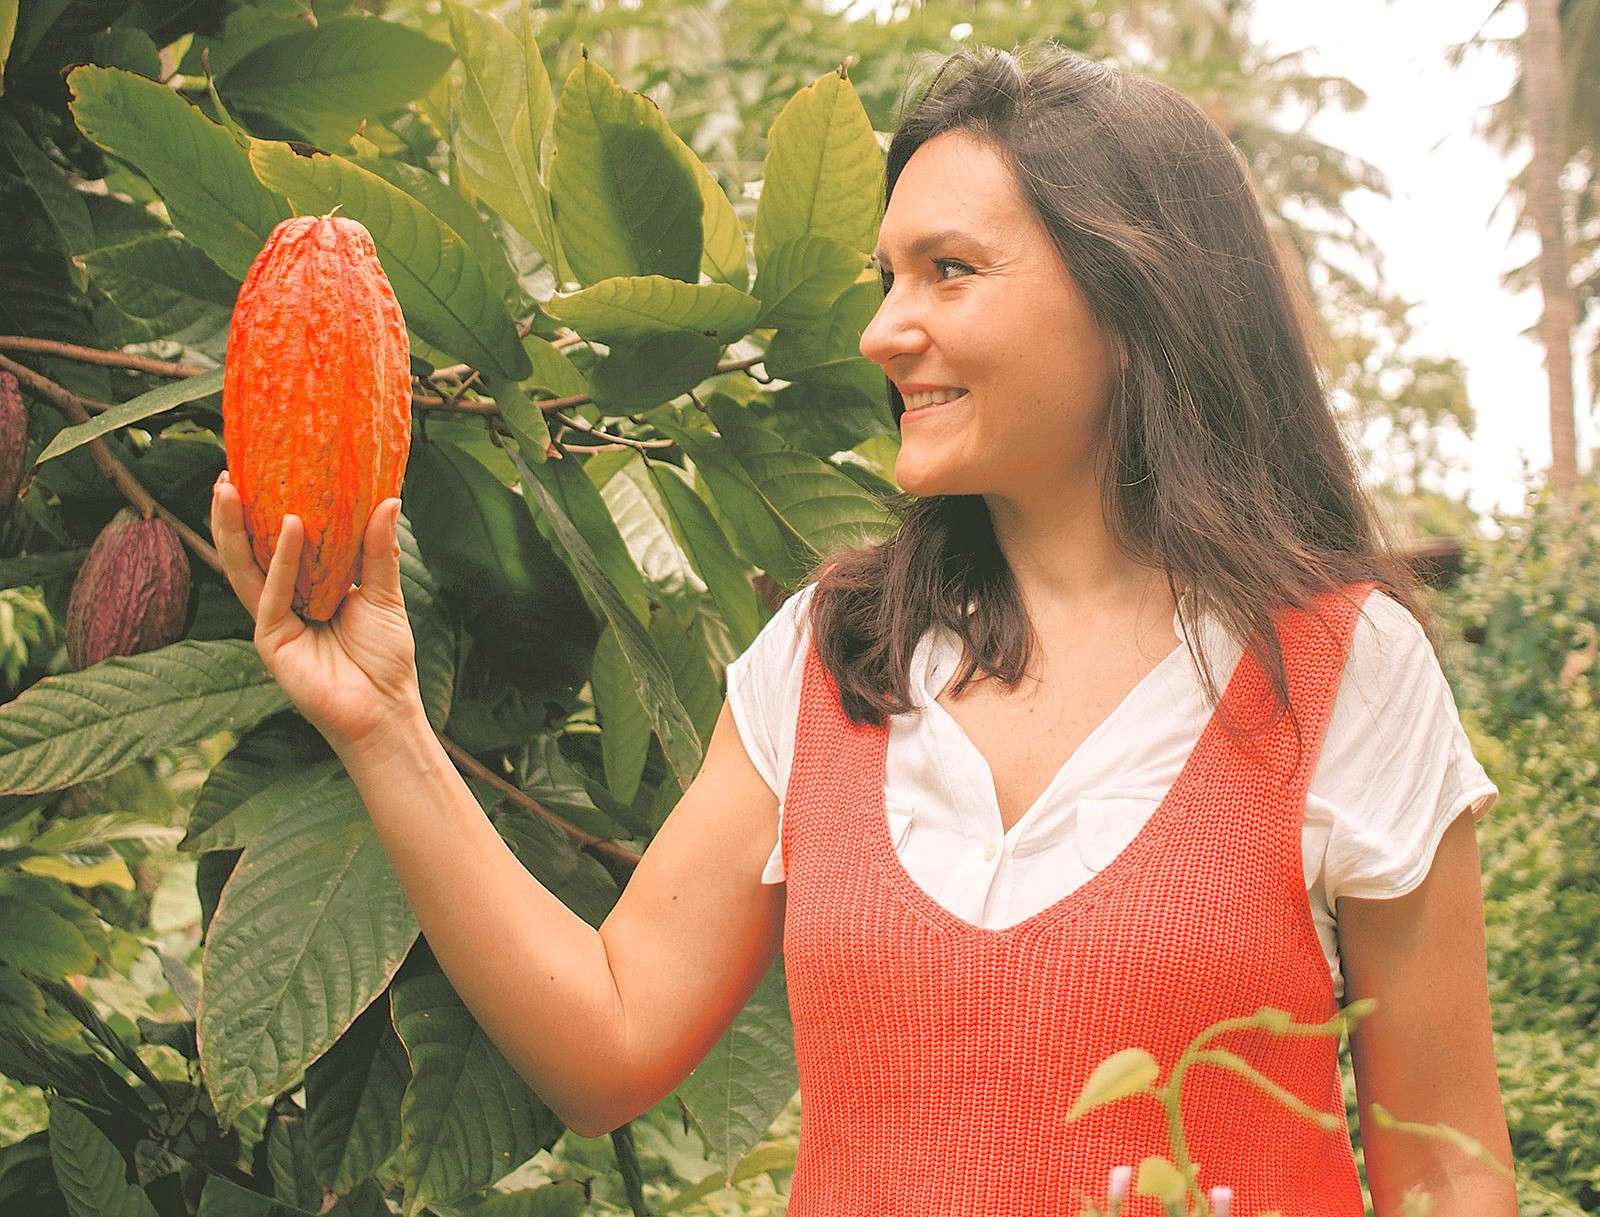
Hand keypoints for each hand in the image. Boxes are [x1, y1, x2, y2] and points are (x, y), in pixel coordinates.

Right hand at [210, 471, 423, 753]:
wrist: (384, 709)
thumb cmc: (385, 657)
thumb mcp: (384, 595)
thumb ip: (379, 551)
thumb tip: (389, 500)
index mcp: (307, 587)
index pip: (281, 540)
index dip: (269, 507)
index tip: (262, 467)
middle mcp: (283, 600)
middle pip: (250, 549)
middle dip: (234, 512)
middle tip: (228, 470)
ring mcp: (272, 620)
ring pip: (244, 567)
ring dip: (234, 528)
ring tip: (228, 487)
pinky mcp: (271, 640)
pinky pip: (272, 594)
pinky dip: (282, 561)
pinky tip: (292, 527)